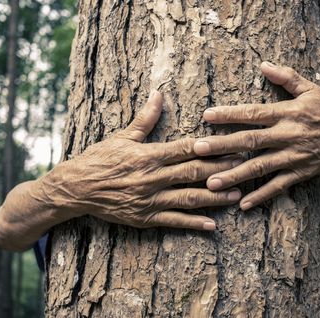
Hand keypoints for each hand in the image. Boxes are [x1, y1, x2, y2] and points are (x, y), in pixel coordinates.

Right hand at [40, 90, 242, 230]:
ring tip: (235, 196)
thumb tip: (159, 94)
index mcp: (148, 155)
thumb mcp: (121, 136)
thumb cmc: (98, 159)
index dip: (211, 148)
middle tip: (244, 167)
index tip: (232, 145)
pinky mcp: (144, 218)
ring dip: (214, 198)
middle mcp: (151, 177)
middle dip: (220, 170)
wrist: (75, 188)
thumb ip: (145, 119)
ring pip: (187, 199)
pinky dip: (193, 223)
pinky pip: (172, 221)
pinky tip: (212, 225)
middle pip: (193, 173)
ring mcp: (149, 200)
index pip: (186, 149)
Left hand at [193, 62, 319, 209]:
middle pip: (250, 141)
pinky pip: (278, 186)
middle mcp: (288, 135)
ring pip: (260, 167)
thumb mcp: (312, 89)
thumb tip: (263, 64)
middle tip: (197, 150)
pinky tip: (242, 204)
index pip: (253, 113)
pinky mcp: (300, 173)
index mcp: (288, 113)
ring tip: (211, 183)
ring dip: (235, 175)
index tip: (206, 115)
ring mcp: (293, 157)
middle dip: (222, 146)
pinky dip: (261, 195)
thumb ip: (287, 77)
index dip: (229, 114)